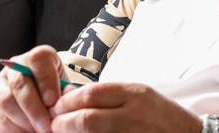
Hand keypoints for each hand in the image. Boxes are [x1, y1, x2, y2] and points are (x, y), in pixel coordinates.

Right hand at [0, 46, 64, 132]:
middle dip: (34, 108)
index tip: (52, 101)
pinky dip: (14, 127)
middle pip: (20, 83)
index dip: (46, 81)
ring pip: (6, 101)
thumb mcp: (66, 90)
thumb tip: (67, 99)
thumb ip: (66, 92)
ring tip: (38, 130)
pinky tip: (27, 131)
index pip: (38, 60)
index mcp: (39, 57)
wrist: (44, 101)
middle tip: (46, 125)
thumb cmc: (57, 94)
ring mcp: (1, 83)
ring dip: (23, 120)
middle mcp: (17, 66)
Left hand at [50, 82, 200, 132]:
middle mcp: (134, 113)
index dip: (68, 100)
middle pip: (86, 117)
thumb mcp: (142, 96)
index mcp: (135, 94)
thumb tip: (76, 99)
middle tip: (55, 124)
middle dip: (63, 122)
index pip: (91, 93)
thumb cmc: (163, 117)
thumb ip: (114, 96)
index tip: (59, 106)